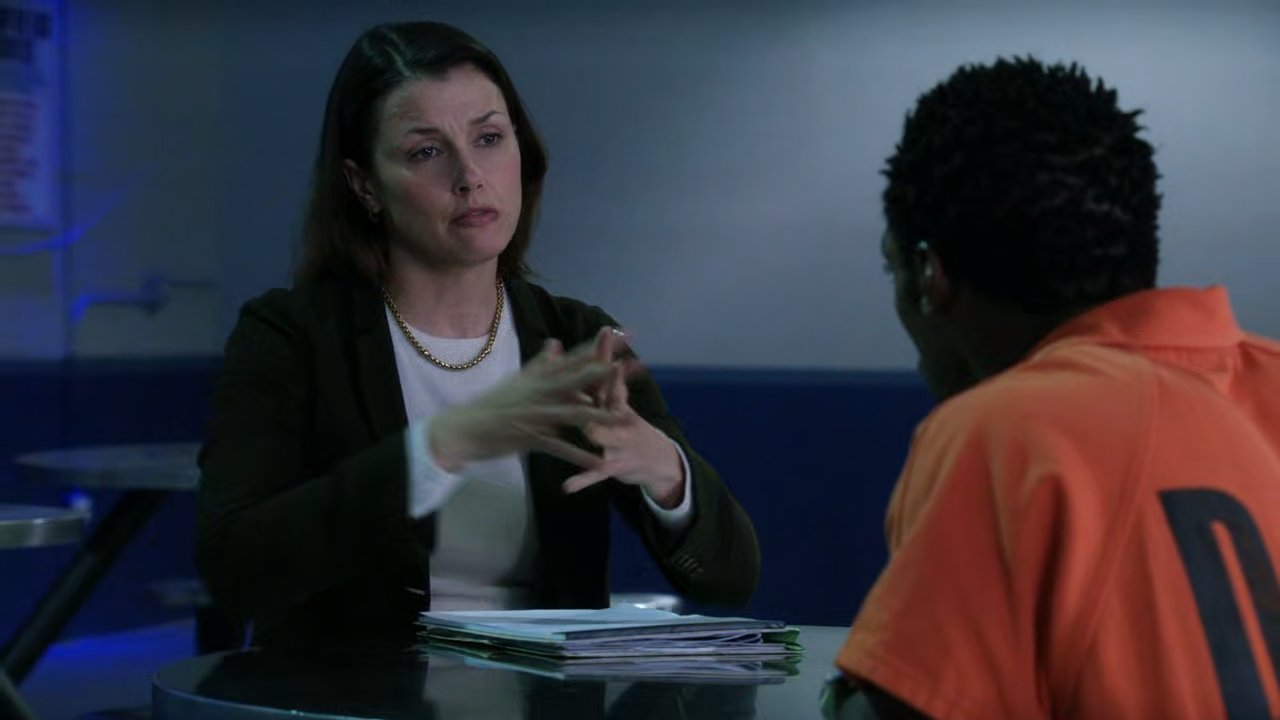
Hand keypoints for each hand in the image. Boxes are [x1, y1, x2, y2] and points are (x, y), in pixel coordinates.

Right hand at [428, 332, 628, 471]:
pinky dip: (580, 456)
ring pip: (575, 413)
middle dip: (608, 374)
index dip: (598, 347)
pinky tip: (600, 463)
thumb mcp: (518, 380)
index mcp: (539, 377)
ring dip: (602, 416)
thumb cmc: (492, 404)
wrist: (464, 428)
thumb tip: (555, 342)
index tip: (621, 334)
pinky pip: (561, 448)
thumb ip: (541, 363)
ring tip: (627, 418)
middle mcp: (540, 392)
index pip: (573, 358)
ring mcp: (537, 415)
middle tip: (635, 367)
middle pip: (580, 380)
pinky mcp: (531, 438)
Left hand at [561, 332, 685, 507]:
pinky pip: (596, 474)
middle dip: (609, 382)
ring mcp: (619, 443)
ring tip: (589, 429)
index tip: (606, 330)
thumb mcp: (619, 403)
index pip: (610, 372)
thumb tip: (600, 351)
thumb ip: (605, 379)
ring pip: (606, 437)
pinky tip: (566, 486)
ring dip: (598, 433)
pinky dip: (582, 479)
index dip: (607, 351)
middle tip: (608, 367)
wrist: (659, 461)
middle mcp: (620, 419)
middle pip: (611, 399)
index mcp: (616, 402)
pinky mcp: (614, 466)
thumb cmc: (629, 426)